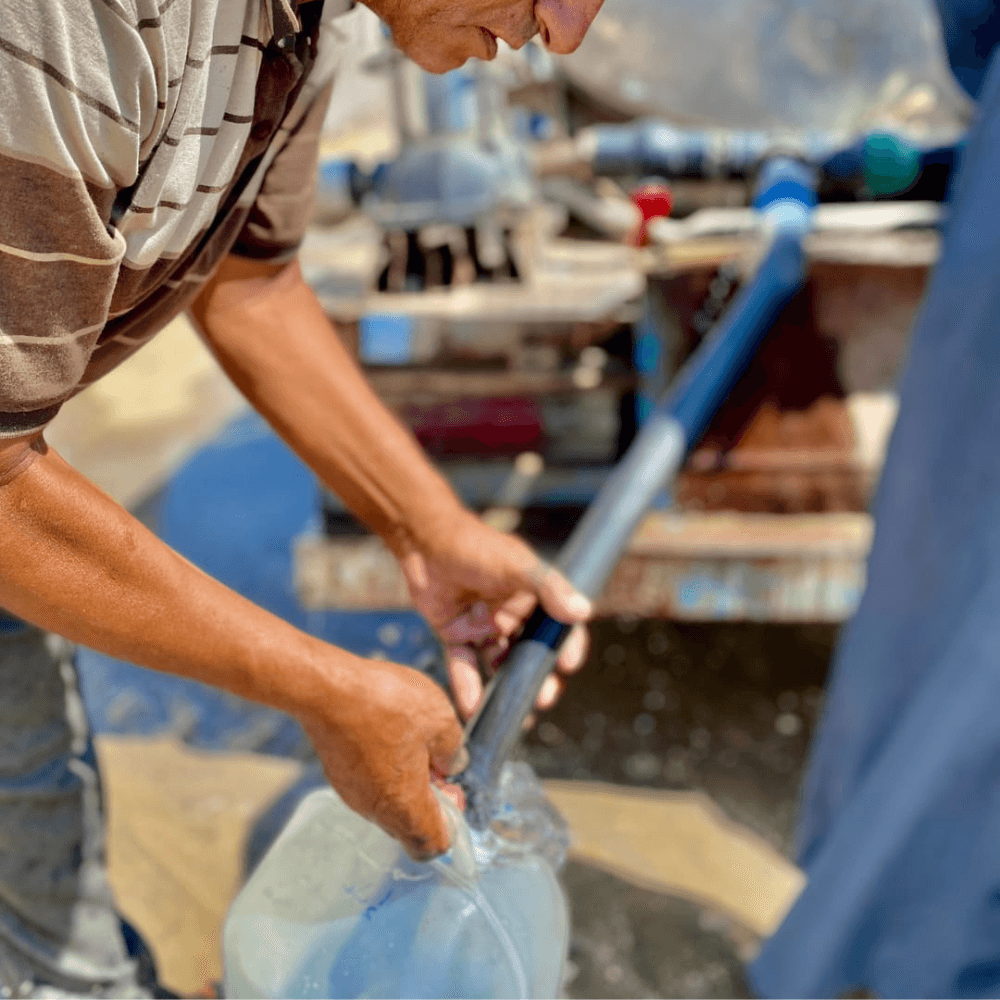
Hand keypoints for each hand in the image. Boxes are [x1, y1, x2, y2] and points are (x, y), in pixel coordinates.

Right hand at [297, 654, 466, 860]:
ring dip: (406, 780)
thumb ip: (453, 751)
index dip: (450, 824)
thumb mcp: (440, 719)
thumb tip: (451, 764)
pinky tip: (388, 731)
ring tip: (412, 739)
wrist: (327, 687)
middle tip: (435, 759)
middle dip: (430, 798)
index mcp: (404, 806)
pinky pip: (369, 783)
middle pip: (409, 825)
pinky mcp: (337, 773)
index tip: (452, 787)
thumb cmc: (384, 703)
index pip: (431, 846)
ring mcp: (351, 792)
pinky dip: (384, 768)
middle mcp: (374, 809)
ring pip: (388, 803)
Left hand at [398, 510, 591, 722]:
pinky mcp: (455, 634)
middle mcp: (512, 614)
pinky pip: (464, 665)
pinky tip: (472, 706)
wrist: (425, 541)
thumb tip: (583, 612)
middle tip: (544, 699)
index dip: (567, 647)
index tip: (569, 665)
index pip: (559, 626)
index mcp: (533, 596)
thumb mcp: (517, 565)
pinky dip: (468, 686)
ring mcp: (484, 626)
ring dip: (507, 688)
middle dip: (539, 677)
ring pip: (500, 664)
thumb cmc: (477, 546)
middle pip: (532, 652)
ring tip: (513, 712)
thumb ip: (549, 588)